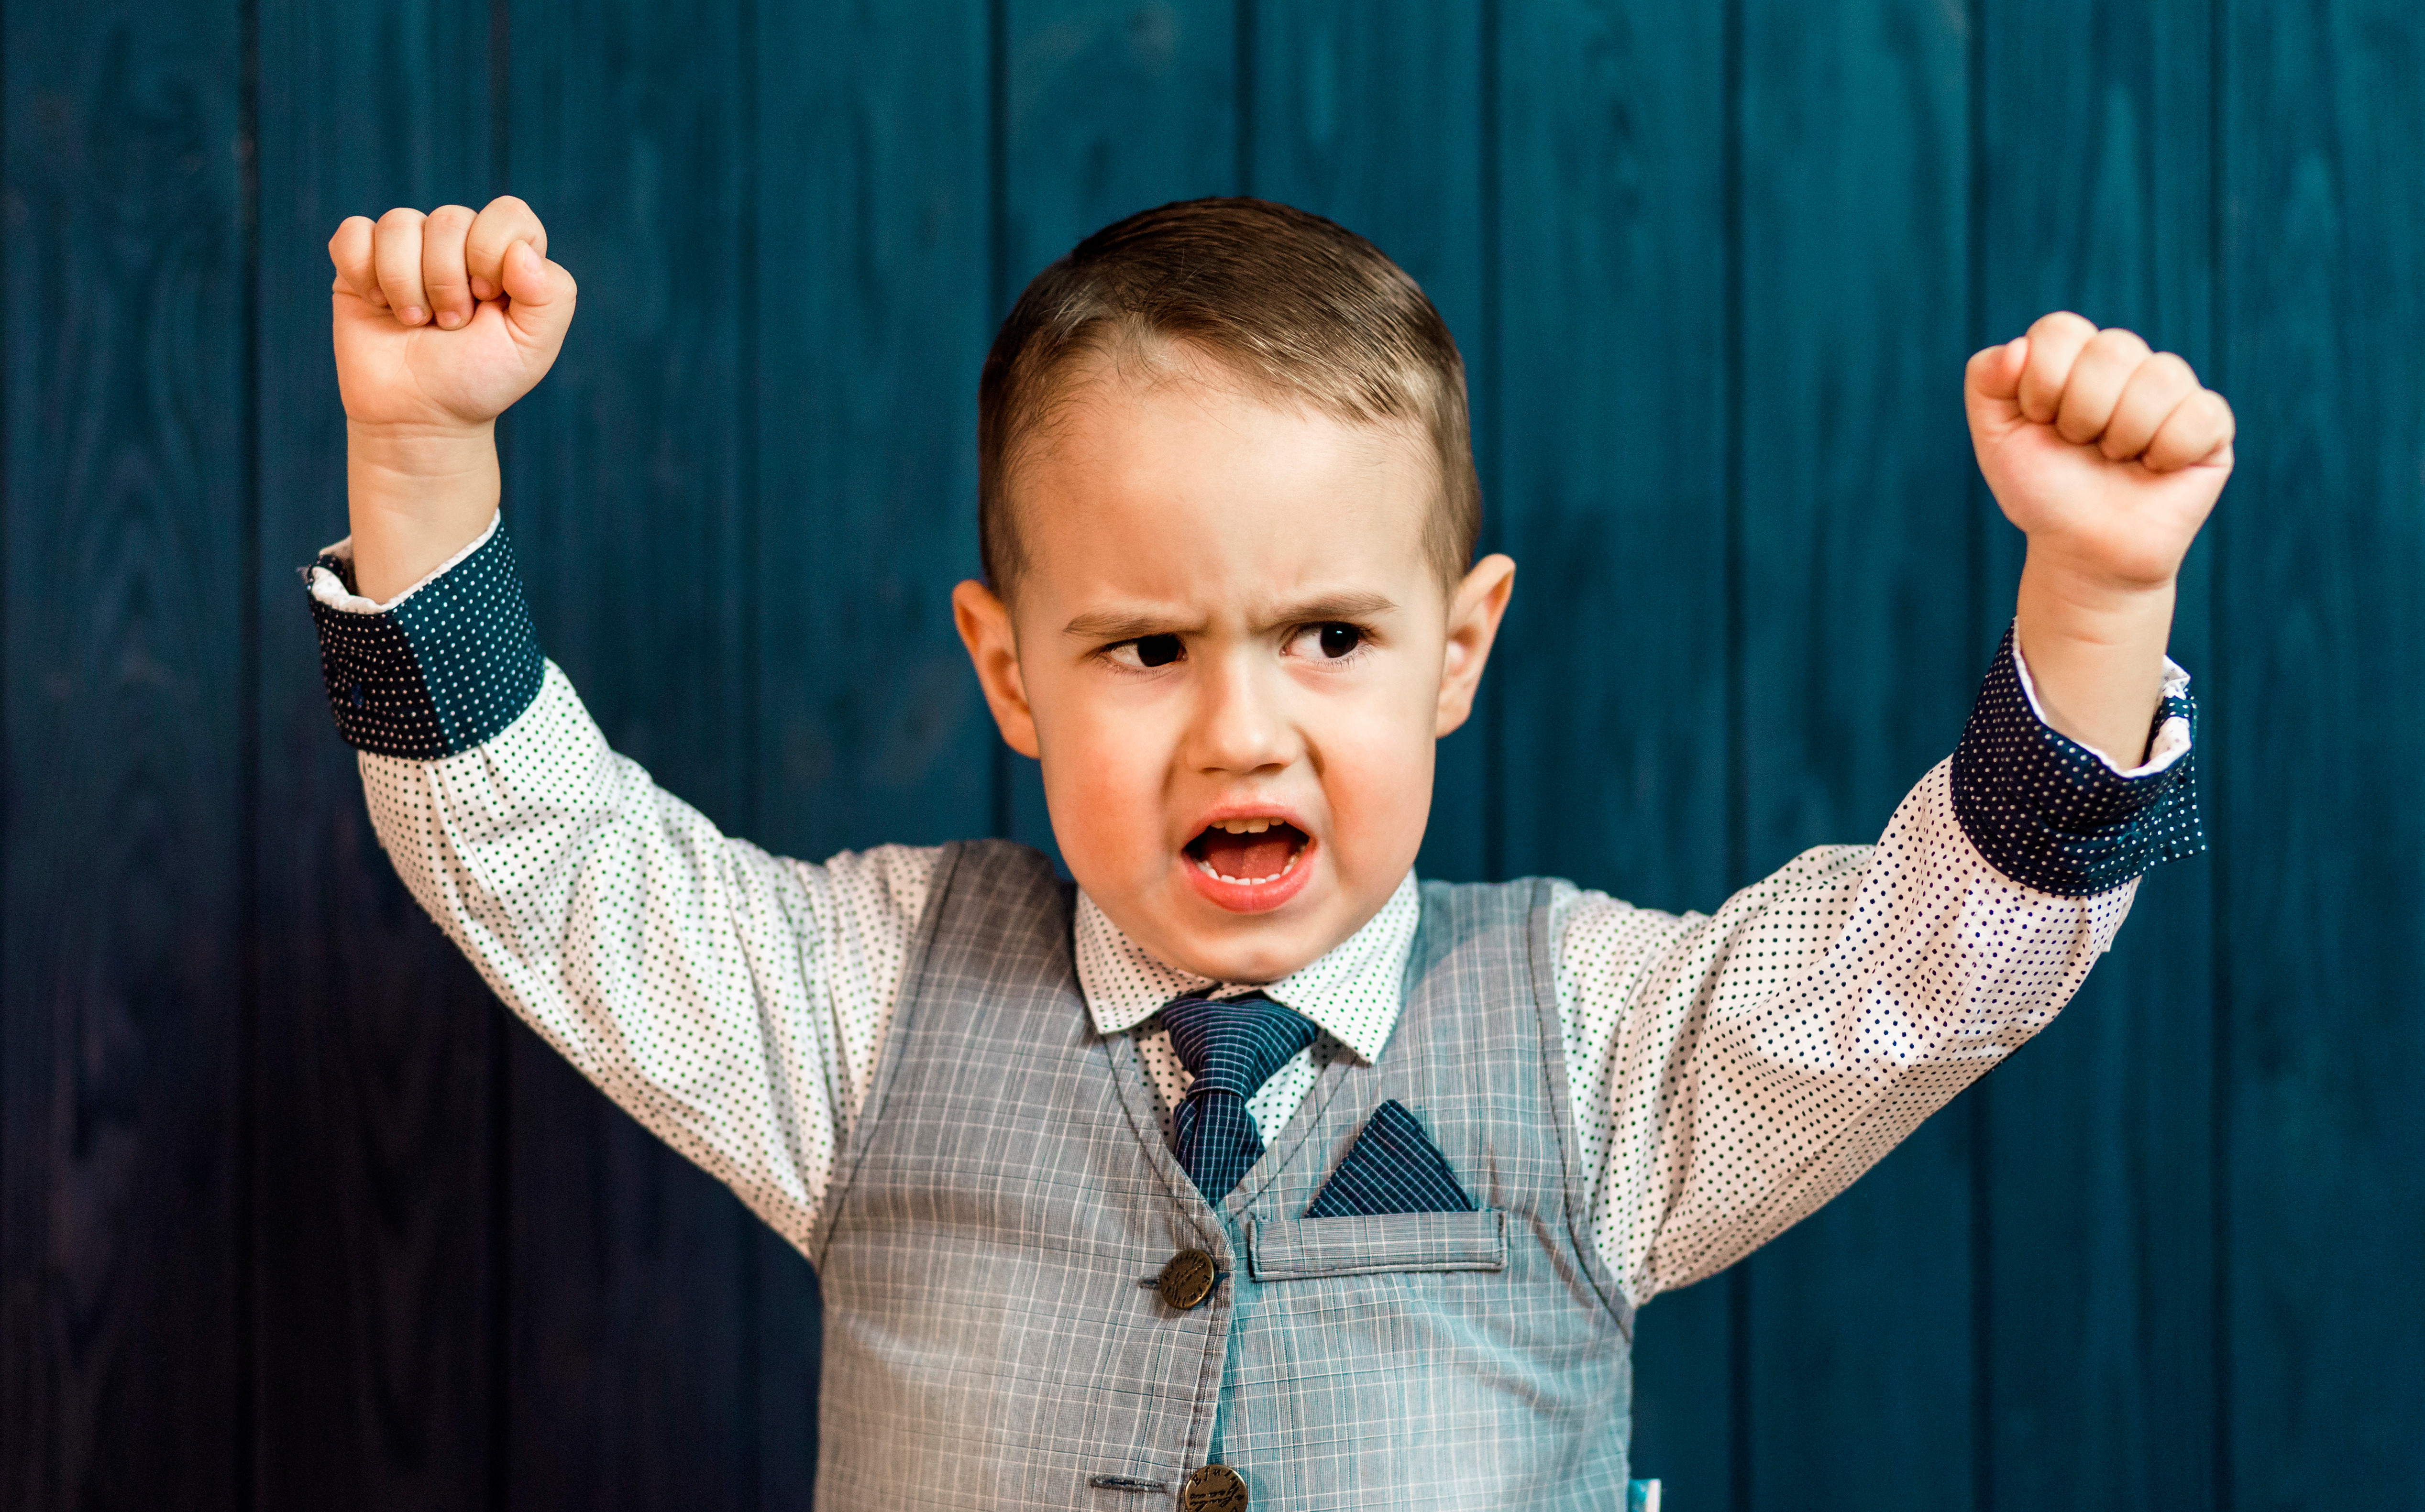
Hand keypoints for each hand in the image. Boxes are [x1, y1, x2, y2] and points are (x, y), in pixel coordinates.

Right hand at [328, 196, 575, 433]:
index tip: (487, 299)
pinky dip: (363, 273)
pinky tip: (379, 305)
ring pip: (398, 224)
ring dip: (406, 283)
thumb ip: (551, 296)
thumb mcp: (532, 348)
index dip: (492, 250)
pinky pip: (353, 233)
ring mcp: (407, 249)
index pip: (509, 213)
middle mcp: (458, 243)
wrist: (420, 416)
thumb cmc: (479, 380)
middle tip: (450, 324)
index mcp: (506, 255)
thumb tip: (522, 252)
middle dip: (448, 282)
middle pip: (449, 219)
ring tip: (416, 322)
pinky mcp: (361, 261)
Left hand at [1964, 312, 2234, 761]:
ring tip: (2114, 466)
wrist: (2079, 557)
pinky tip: (2153, 472)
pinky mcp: (2209, 434)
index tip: (2040, 426)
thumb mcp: (1997, 440)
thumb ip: (1989, 381)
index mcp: (2079, 360)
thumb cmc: (2038, 498)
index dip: (2041, 386)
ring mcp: (2173, 399)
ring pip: (2149, 381)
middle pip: (2104, 354)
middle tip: (2080, 454)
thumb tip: (2017, 349)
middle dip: (2074, 415)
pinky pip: (2193, 413)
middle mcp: (2130, 368)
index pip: (2059, 332)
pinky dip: (2163, 451)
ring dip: (2115, 437)